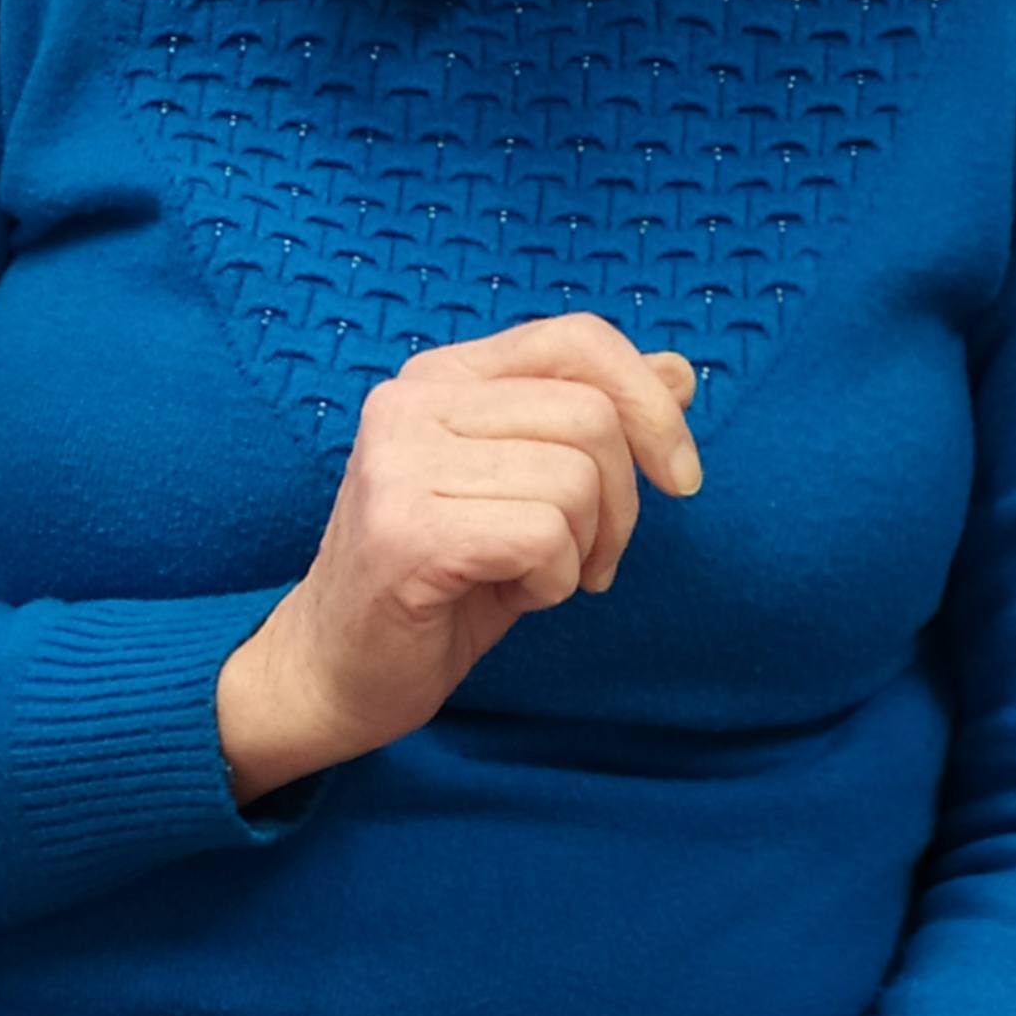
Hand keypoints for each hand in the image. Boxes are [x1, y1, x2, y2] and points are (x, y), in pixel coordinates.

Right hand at [215, 316, 700, 800]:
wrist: (336, 676)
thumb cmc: (438, 588)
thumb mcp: (526, 491)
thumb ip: (591, 424)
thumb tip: (678, 373)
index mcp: (442, 377)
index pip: (576, 339)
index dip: (649, 403)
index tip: (678, 478)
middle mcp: (411, 401)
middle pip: (592, 417)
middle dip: (622, 506)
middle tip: (586, 562)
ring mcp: (400, 463)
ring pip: (574, 480)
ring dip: (580, 552)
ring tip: (529, 578)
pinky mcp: (406, 530)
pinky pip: (542, 536)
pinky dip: (550, 582)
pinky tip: (506, 596)